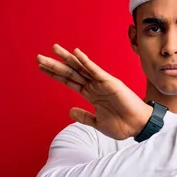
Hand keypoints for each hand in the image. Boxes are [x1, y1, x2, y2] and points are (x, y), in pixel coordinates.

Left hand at [37, 44, 151, 139]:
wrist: (137, 127)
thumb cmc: (122, 125)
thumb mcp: (98, 123)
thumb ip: (84, 116)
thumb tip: (70, 111)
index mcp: (91, 95)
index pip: (70, 81)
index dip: (56, 75)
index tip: (42, 68)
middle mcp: (95, 86)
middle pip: (71, 73)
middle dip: (55, 65)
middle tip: (39, 57)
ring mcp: (102, 83)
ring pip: (80, 68)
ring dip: (67, 59)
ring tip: (54, 49)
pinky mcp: (110, 82)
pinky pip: (95, 71)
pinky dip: (86, 62)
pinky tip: (76, 54)